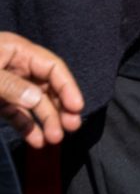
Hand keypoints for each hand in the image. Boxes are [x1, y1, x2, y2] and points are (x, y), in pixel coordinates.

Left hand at [0, 32, 83, 148]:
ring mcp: (7, 85)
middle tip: (72, 127)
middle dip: (59, 108)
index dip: (67, 86)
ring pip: (34, 103)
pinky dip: (27, 127)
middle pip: (47, 87)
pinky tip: (35, 141)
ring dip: (46, 121)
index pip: (52, 67)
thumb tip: (37, 99)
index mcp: (18, 51)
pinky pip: (17, 114)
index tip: (77, 107)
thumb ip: (11, 85)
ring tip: (55, 139)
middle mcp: (17, 67)